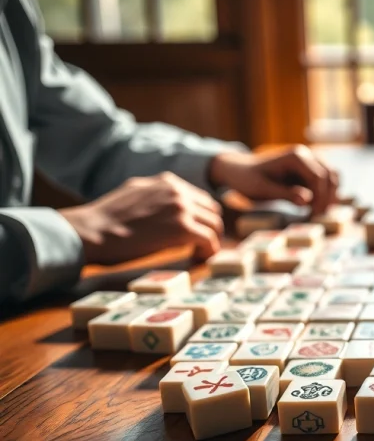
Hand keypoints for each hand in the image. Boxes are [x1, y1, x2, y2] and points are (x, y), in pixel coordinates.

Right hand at [60, 173, 222, 264]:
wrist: (91, 230)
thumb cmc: (105, 220)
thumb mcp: (134, 194)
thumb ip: (156, 196)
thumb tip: (168, 211)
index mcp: (166, 181)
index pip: (199, 198)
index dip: (200, 217)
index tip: (195, 232)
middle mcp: (177, 190)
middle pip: (212, 210)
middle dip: (210, 228)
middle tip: (200, 245)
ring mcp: (181, 207)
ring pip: (215, 225)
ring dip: (210, 241)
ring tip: (197, 254)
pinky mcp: (182, 228)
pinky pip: (209, 240)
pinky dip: (208, 252)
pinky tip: (197, 259)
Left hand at [208, 146, 338, 215]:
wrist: (240, 171)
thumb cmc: (248, 180)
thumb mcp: (263, 190)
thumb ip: (286, 194)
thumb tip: (307, 201)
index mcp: (295, 156)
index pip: (319, 176)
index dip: (320, 197)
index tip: (314, 215)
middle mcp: (306, 154)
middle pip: (330, 175)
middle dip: (327, 197)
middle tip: (318, 217)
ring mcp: (309, 160)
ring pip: (332, 176)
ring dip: (330, 194)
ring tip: (318, 212)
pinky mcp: (309, 169)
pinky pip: (326, 179)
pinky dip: (326, 193)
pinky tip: (315, 207)